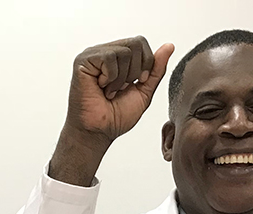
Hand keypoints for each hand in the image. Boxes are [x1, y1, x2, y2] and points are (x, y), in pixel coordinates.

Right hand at [49, 38, 174, 185]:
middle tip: (122, 89)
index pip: (141, 43)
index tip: (136, 84)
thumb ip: (156, 69)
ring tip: (110, 91)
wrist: (99, 132)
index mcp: (118, 57)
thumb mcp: (144, 91)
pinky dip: (111, 78)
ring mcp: (93, 55)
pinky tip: (101, 88)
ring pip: (124, 52)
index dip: (146, 63)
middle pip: (136, 43)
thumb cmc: (115, 116)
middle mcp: (105, 52)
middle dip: (136, 71)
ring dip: (122, 79)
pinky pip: (109, 58)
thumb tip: (169, 46)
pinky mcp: (83, 60)